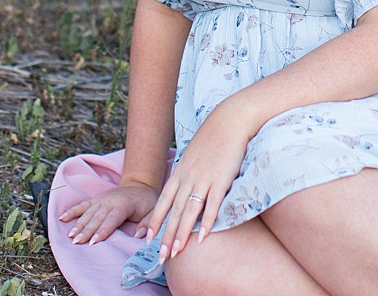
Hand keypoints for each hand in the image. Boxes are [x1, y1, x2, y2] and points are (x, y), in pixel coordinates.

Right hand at [59, 180, 158, 244]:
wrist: (139, 185)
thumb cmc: (146, 202)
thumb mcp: (153, 211)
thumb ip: (148, 223)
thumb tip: (139, 235)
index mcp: (124, 205)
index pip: (112, 219)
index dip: (102, 231)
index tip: (93, 242)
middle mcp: (110, 201)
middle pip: (97, 218)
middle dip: (86, 230)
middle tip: (77, 242)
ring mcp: (101, 199)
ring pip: (87, 213)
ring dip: (78, 224)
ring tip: (70, 236)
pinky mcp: (96, 199)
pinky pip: (82, 205)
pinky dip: (72, 211)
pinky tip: (62, 218)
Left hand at [147, 98, 251, 260]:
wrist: (230, 120)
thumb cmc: (213, 136)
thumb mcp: (193, 154)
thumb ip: (187, 171)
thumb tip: (184, 186)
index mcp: (180, 170)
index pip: (163, 200)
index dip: (155, 220)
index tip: (148, 238)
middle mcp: (188, 177)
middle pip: (174, 211)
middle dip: (166, 235)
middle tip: (161, 256)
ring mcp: (204, 178)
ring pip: (189, 211)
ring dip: (182, 233)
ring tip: (176, 252)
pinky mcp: (221, 179)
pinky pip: (213, 204)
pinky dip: (208, 222)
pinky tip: (204, 236)